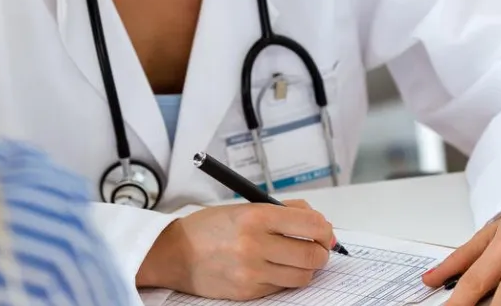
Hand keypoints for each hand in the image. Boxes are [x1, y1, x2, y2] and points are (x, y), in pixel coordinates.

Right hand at [136, 200, 335, 300]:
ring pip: (303, 276)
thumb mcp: (245, 207)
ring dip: (306, 268)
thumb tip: (319, 222)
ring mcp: (252, 272)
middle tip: (316, 248)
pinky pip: (282, 288)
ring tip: (296, 259)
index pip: (311, 225)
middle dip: (321, 252)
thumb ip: (284, 211)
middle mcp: (255, 244)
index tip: (324, 231)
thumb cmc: (210, 228)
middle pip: (312, 255)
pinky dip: (285, 278)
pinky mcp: (248, 292)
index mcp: (256, 216)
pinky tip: (274, 268)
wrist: (175, 253)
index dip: (325, 230)